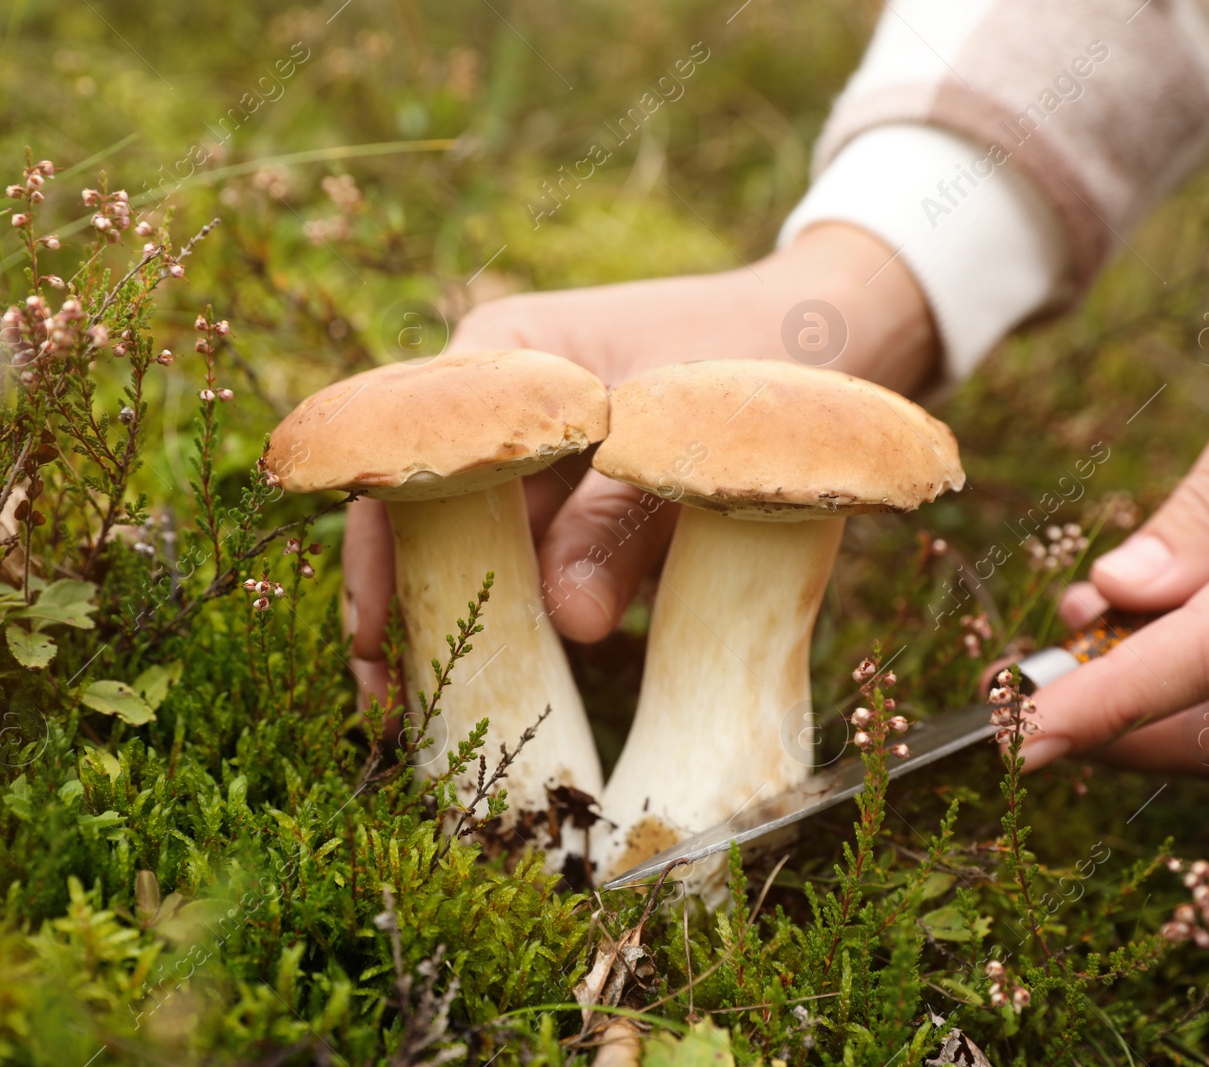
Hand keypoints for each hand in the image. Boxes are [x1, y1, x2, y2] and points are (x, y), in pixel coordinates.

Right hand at [343, 223, 940, 701]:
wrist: (839, 332)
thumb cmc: (759, 346)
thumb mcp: (685, 431)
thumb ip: (619, 523)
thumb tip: (563, 627)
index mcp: (506, 349)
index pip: (402, 458)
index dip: (374, 559)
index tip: (369, 648)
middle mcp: (509, 399)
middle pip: (426, 513)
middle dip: (406, 611)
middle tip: (391, 712)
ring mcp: (546, 451)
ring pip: (481, 546)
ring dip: (462, 623)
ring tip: (434, 715)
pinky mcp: (589, 496)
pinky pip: (543, 559)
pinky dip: (529, 614)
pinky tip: (511, 681)